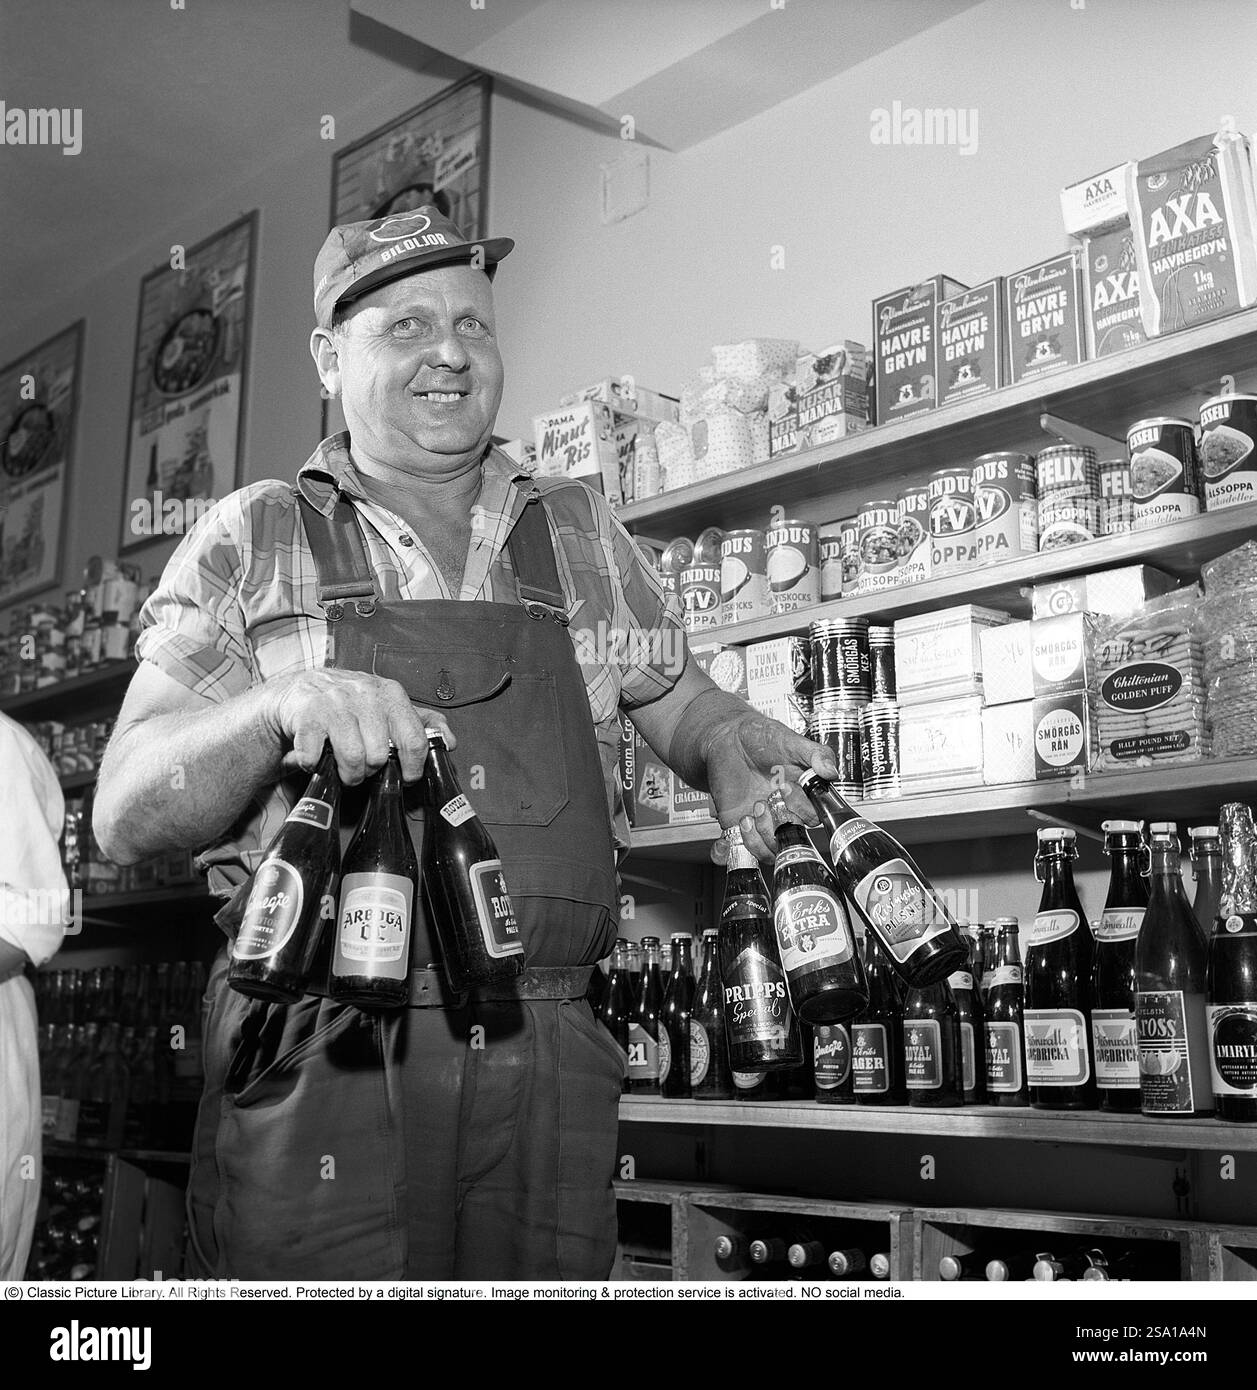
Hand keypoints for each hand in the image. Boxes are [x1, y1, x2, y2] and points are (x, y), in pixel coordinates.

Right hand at [265, 669, 454, 784]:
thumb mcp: (388, 705)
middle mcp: (365, 694)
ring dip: (348, 774)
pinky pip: (316, 756)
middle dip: (373, 771)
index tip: (407, 776)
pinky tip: (316, 758)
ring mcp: (335, 703)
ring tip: (344, 768)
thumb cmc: (351, 703)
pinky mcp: (308, 715)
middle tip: (365, 767)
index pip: (414, 739)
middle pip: (381, 755)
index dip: (413, 767)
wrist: (300, 690)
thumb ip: (420, 722)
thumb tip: (450, 742)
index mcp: (390, 693)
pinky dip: (314, 765)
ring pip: (354, 759)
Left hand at [705, 713, 838, 864]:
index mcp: (800, 794)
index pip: (812, 816)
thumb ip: (815, 754)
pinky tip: (740, 822)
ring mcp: (760, 820)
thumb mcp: (790, 741)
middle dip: (780, 823)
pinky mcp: (737, 824)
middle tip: (766, 799)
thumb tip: (831, 772)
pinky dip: (738, 845)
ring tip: (751, 811)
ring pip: (769, 850)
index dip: (802, 808)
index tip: (786, 787)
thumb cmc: (760, 738)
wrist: (726, 737)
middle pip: (792, 837)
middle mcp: (782, 811)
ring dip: (761, 836)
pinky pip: (740, 849)